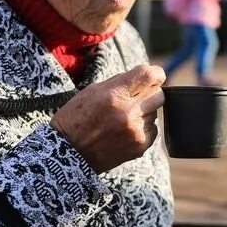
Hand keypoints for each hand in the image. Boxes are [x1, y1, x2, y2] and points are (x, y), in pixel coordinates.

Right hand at [51, 64, 165, 172]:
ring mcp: (135, 131)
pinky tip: (125, 131)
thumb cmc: (77, 118)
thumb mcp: (92, 91)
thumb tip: (146, 76)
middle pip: (159, 94)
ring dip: (144, 112)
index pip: (148, 75)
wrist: (68, 153)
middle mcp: (128, 112)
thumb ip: (120, 82)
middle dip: (149, 93)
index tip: (155, 76)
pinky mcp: (140, 146)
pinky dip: (143, 128)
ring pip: (155, 113)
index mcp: (114, 95)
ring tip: (122, 119)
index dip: (155, 73)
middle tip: (135, 98)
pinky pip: (153, 129)